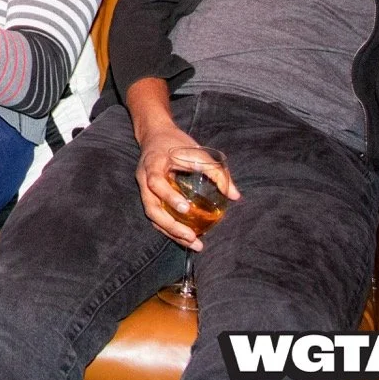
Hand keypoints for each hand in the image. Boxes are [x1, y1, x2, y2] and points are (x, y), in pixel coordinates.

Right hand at [134, 122, 239, 250]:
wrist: (154, 135)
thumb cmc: (175, 142)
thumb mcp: (196, 151)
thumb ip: (215, 171)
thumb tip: (234, 195)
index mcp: (152, 164)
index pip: (155, 183)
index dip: (169, 197)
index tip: (186, 209)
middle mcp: (144, 179)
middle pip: (151, 208)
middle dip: (170, 225)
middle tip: (191, 237)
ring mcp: (144, 190)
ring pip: (153, 216)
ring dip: (171, 232)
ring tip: (193, 243)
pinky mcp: (149, 197)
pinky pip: (156, 216)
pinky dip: (169, 228)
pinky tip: (185, 237)